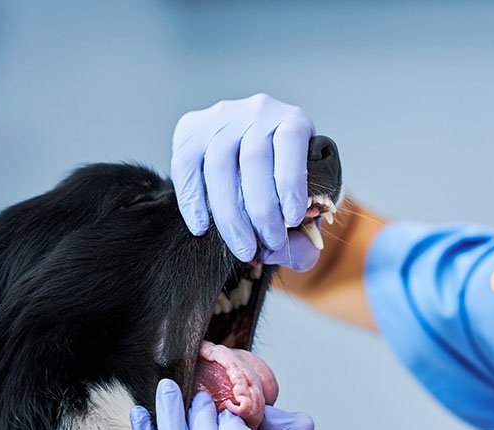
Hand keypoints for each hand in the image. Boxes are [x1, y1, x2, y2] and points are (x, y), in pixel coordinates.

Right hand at [171, 93, 320, 270]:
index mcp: (293, 120)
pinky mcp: (191, 130)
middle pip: (254, 159)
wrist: (252, 166)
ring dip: (230, 214)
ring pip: (219, 166)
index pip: (291, 141)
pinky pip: (186, 166)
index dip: (291, 182)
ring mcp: (221, 118)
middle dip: (262, 209)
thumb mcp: (304, 205)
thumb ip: (307, 232)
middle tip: (268, 243)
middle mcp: (256, 111)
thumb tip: (300, 253)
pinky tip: (201, 228)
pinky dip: (192, 201)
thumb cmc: (283, 191)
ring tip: (242, 247)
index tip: (291, 220)